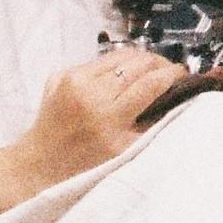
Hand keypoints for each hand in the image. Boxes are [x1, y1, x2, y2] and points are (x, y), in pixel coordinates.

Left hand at [16, 49, 196, 188]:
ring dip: (138, 60)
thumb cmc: (84, 167)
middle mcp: (91, 92)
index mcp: (109, 117)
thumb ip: (151, 124)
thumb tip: (176, 99)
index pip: (150, 83)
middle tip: (169, 70)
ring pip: (119, 55)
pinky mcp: (62, 74)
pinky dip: (114, 67)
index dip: (172, 74)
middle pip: (136, 62)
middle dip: (158, 63)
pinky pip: (98, 62)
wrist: (38, 165)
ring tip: (149, 69)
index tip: (184, 73)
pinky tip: (118, 79)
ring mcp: (73, 79)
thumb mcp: (124, 152)